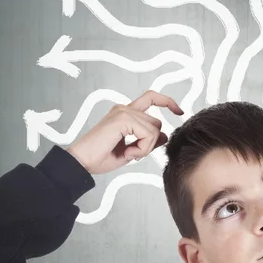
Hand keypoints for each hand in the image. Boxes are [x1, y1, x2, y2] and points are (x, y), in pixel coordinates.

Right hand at [65, 90, 183, 174]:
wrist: (82, 163)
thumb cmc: (101, 157)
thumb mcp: (131, 150)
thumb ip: (147, 141)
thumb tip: (165, 135)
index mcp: (125, 113)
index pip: (151, 98)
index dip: (167, 101)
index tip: (180, 111)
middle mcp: (124, 109)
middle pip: (157, 124)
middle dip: (151, 144)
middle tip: (133, 154)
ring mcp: (123, 112)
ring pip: (154, 131)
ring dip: (145, 149)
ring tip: (128, 155)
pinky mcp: (123, 119)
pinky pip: (148, 135)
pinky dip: (142, 149)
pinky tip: (128, 154)